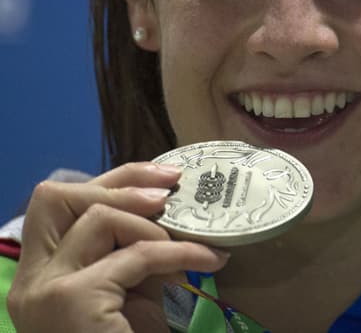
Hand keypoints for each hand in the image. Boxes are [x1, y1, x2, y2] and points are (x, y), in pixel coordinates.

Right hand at [7, 162, 229, 331]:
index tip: (160, 179)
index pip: (57, 205)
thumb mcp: (128, 297)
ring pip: (97, 218)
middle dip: (120, 182)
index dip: (109, 182)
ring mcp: (44, 291)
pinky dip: (180, 253)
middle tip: (172, 189)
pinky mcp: (72, 301)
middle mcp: (29, 283)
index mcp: (36, 279)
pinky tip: (209, 262)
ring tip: (191, 247)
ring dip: (153, 225)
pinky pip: (136, 255)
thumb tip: (174, 211)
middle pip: (56, 196)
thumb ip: (132, 258)